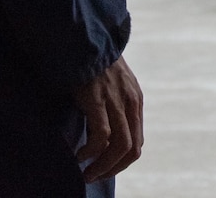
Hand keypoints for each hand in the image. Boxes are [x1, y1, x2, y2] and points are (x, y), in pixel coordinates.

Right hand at [74, 55, 143, 182]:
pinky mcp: (98, 99)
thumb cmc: (92, 65)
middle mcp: (130, 102)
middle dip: (113, 169)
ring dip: (102, 166)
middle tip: (92, 176)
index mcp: (135, 101)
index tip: (103, 169)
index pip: (137, 142)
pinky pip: (101, 136)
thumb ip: (112, 106)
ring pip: (120, 146)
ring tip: (86, 173)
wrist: (85, 39)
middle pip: (132, 149)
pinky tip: (78, 156)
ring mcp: (116, 101)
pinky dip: (91, 152)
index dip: (121, 162)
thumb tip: (102, 135)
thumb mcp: (111, 86)